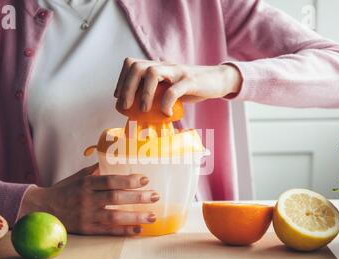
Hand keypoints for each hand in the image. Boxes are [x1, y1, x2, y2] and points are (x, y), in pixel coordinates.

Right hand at [18, 164, 158, 234]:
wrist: (43, 209)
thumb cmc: (64, 190)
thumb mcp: (78, 176)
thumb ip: (96, 170)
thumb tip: (115, 159)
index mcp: (86, 183)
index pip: (110, 181)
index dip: (128, 180)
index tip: (145, 179)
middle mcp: (87, 199)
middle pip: (115, 198)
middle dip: (138, 197)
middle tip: (155, 196)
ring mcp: (87, 216)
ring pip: (114, 217)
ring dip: (135, 217)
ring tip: (152, 216)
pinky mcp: (87, 230)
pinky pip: (108, 231)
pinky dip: (123, 231)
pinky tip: (138, 229)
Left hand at [114, 58, 241, 115]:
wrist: (218, 80)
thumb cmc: (191, 87)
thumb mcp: (170, 87)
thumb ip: (156, 93)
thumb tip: (137, 112)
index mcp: (158, 67)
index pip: (132, 64)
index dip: (122, 80)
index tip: (119, 99)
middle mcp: (165, 66)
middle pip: (137, 67)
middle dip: (127, 88)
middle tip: (125, 107)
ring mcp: (178, 72)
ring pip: (153, 72)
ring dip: (144, 93)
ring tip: (144, 110)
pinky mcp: (191, 81)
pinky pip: (175, 89)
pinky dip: (166, 102)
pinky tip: (166, 114)